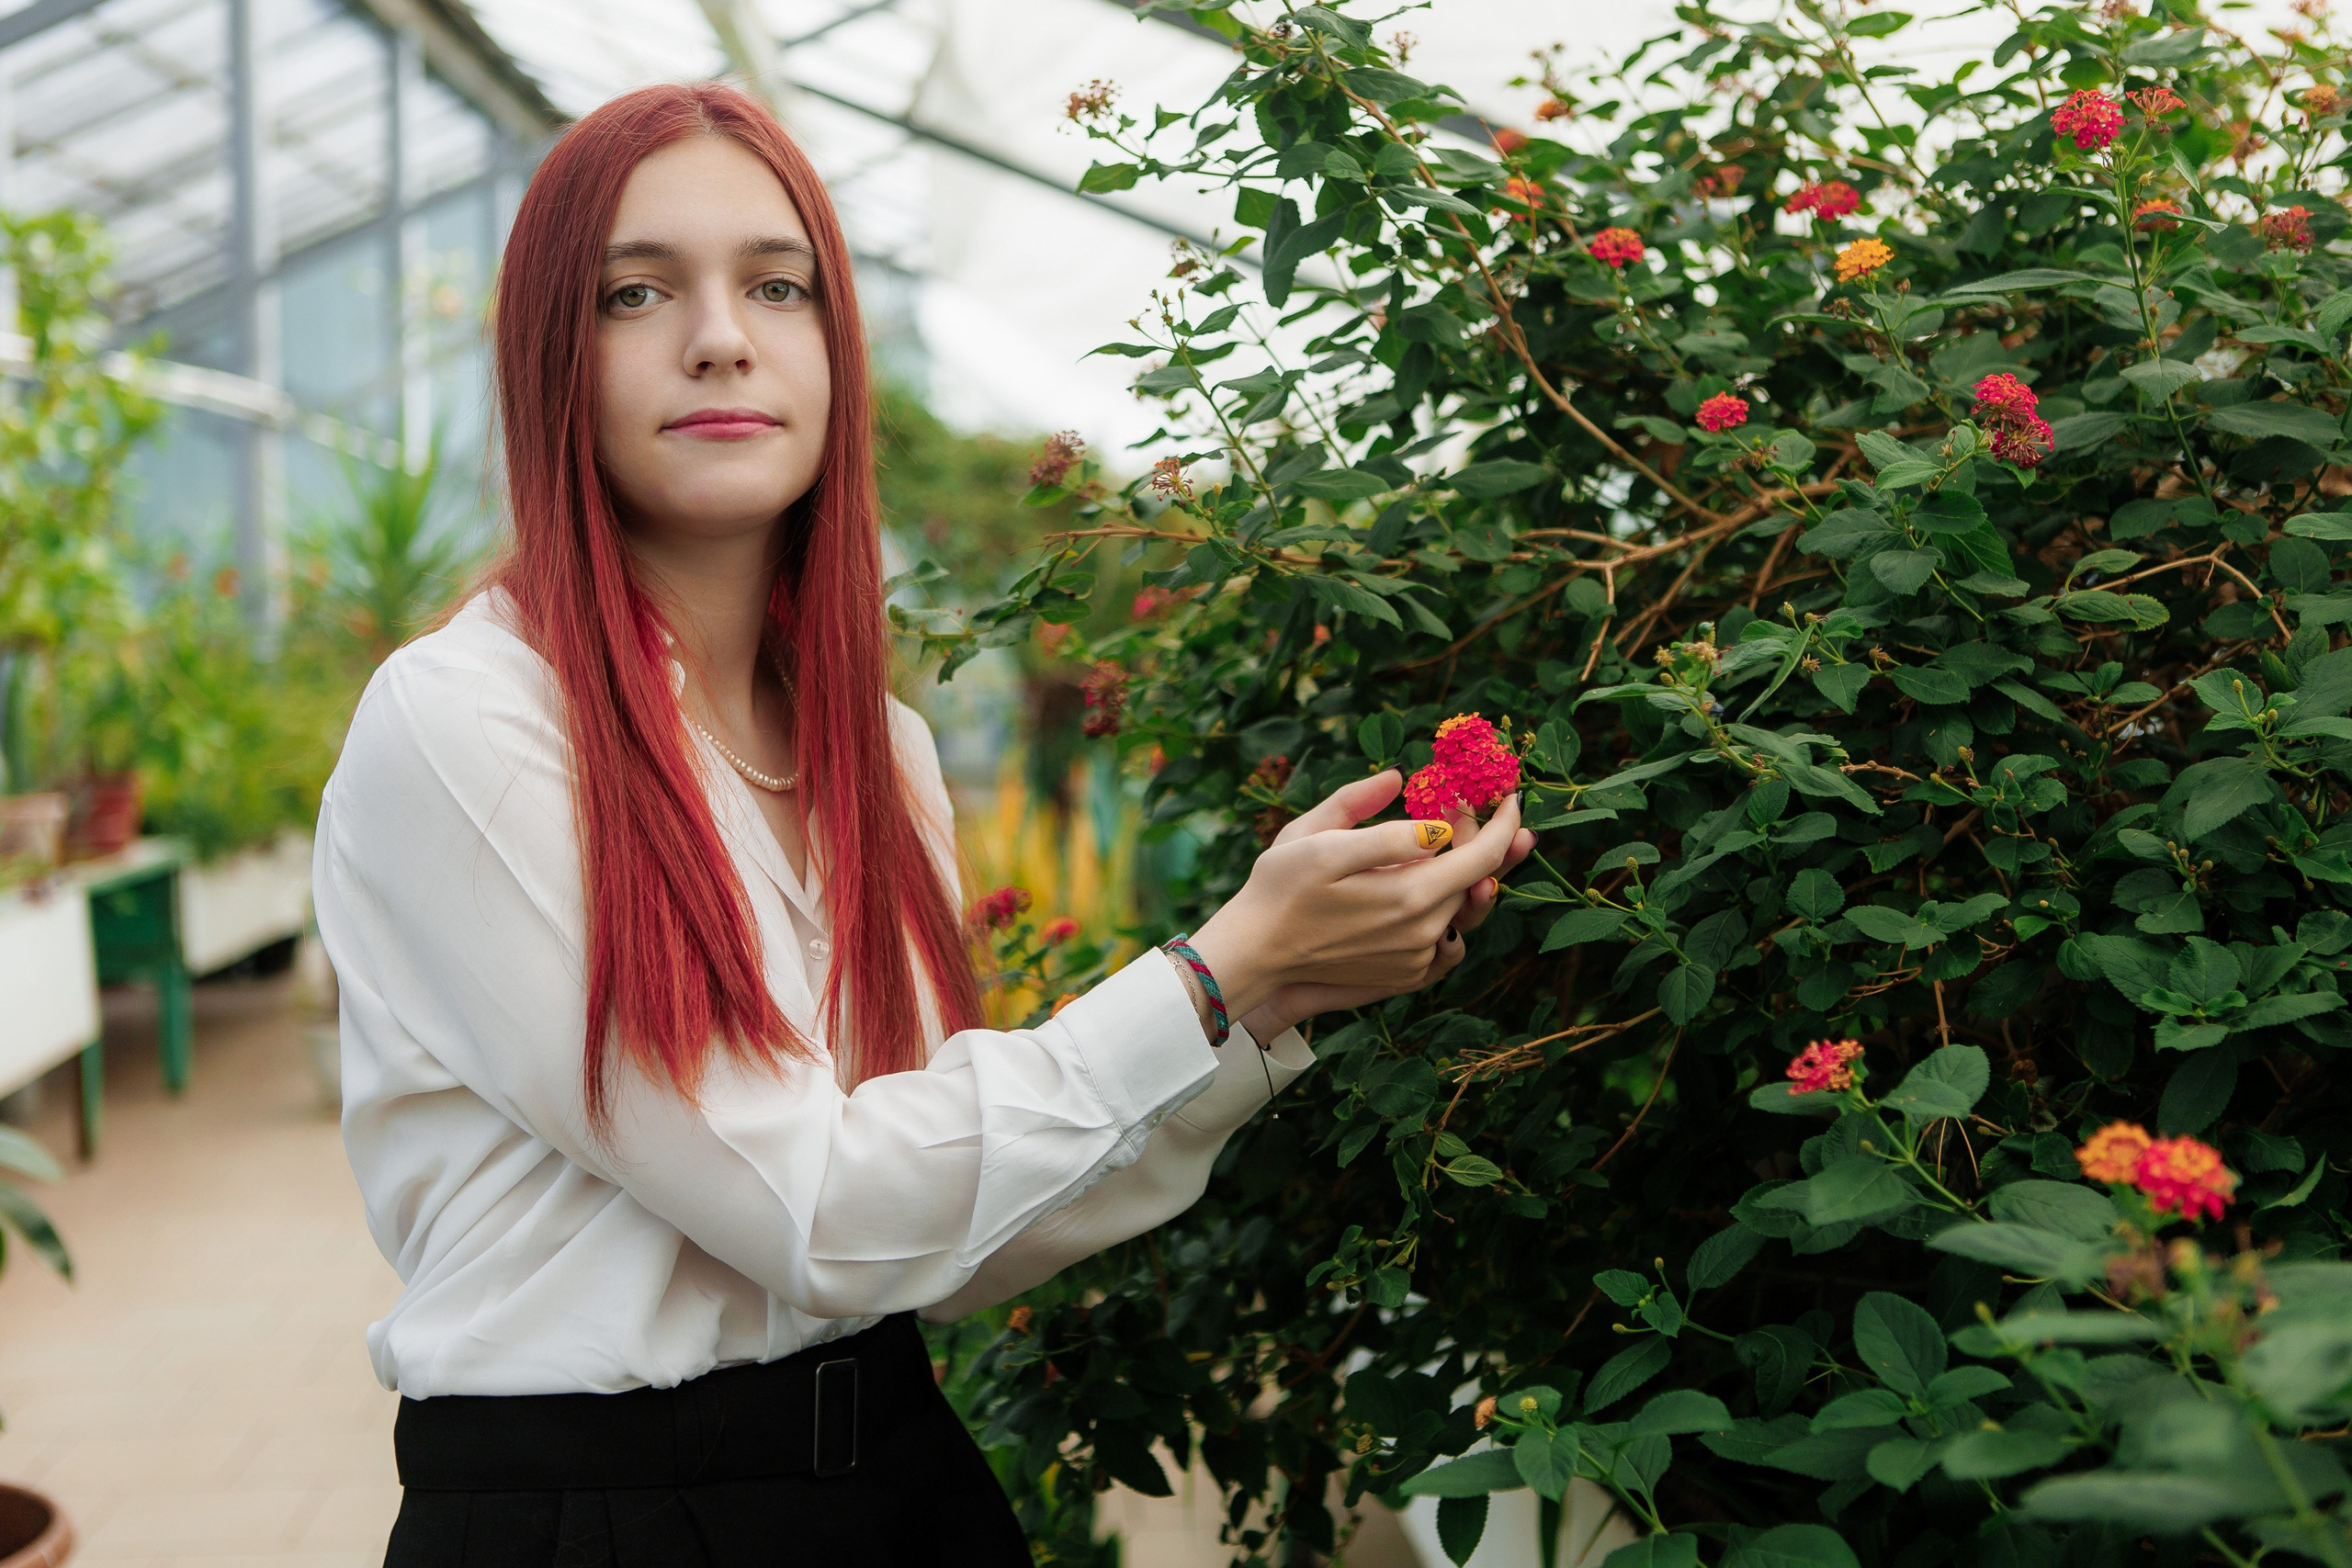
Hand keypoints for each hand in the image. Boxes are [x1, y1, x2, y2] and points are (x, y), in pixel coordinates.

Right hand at [1188, 770, 1535, 1039]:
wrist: (1256, 952)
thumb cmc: (1279, 889)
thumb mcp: (1319, 841)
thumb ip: (1379, 823)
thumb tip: (1418, 799)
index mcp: (1410, 896)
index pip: (1484, 856)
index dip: (1503, 821)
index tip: (1509, 795)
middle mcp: (1423, 934)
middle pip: (1478, 881)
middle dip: (1486, 840)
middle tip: (1487, 809)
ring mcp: (1417, 960)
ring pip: (1464, 909)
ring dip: (1469, 874)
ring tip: (1464, 843)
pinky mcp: (1407, 975)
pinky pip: (1448, 939)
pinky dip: (1452, 910)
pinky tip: (1439, 890)